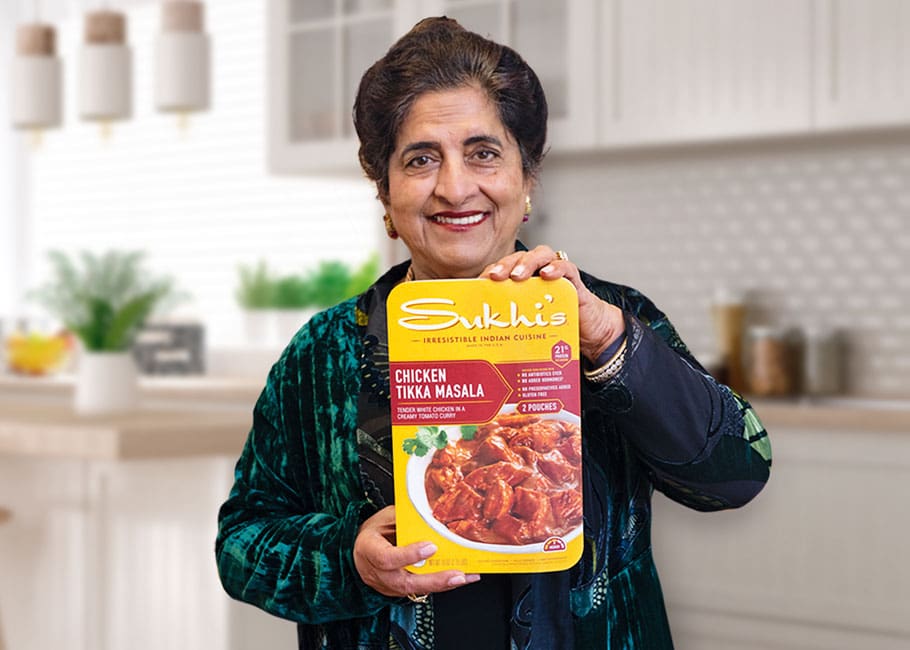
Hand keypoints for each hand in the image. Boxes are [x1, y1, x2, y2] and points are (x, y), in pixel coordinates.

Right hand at [352, 506, 480, 597]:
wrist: (360, 547)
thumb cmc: (375, 529)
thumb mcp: (386, 516)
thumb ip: (406, 519)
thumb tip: (434, 516)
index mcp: (368, 548)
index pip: (386, 558)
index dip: (409, 555)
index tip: (431, 547)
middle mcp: (375, 572)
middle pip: (404, 583)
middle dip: (434, 580)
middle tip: (457, 575)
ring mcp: (385, 585)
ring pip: (414, 590)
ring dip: (442, 585)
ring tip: (465, 577)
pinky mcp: (396, 591)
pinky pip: (418, 590)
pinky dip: (439, 585)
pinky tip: (457, 578)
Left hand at [480, 245, 624, 362]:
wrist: (586, 331)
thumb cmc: (555, 325)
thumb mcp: (527, 323)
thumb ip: (510, 322)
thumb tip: (483, 337)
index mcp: (523, 280)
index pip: (504, 268)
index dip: (491, 272)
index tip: (479, 283)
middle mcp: (538, 272)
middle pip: (518, 258)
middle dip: (505, 265)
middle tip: (495, 277)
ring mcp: (556, 273)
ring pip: (540, 255)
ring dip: (527, 263)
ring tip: (517, 276)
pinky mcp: (574, 280)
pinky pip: (566, 267)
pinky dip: (556, 268)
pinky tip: (547, 274)